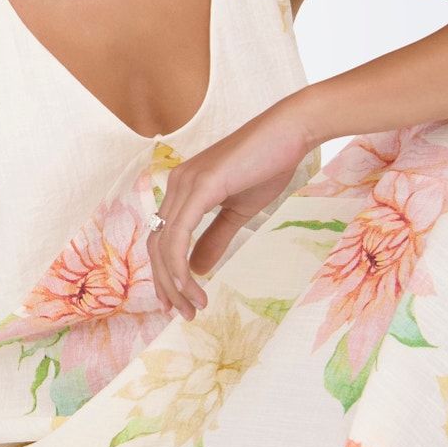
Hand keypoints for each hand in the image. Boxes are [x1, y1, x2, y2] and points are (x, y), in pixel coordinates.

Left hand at [149, 98, 316, 319]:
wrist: (290, 131)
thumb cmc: (268, 164)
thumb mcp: (239, 211)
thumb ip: (216, 238)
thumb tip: (196, 269)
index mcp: (184, 189)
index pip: (163, 239)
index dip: (165, 274)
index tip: (178, 303)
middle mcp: (177, 185)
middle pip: (156, 246)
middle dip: (166, 286)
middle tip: (184, 315)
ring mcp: (185, 183)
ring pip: (164, 244)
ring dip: (174, 282)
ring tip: (193, 308)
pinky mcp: (200, 185)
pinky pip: (178, 233)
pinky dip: (178, 264)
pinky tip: (190, 285)